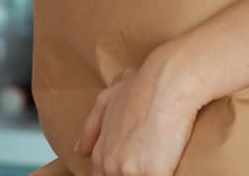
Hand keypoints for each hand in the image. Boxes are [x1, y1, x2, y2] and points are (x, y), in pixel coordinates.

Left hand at [74, 51, 202, 175]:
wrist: (167, 82)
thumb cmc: (141, 87)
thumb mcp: (106, 101)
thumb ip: (90, 128)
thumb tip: (79, 150)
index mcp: (101, 155)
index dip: (118, 173)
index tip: (132, 163)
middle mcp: (111, 167)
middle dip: (134, 172)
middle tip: (146, 156)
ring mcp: (132, 173)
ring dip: (147, 172)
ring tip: (158, 158)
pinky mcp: (154, 174)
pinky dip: (164, 173)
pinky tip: (168, 164)